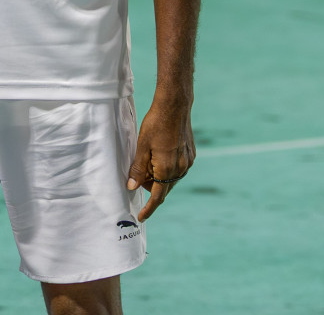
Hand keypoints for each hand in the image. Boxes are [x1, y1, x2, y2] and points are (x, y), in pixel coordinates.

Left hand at [125, 99, 194, 221]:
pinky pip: (178, 169)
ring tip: (148, 162)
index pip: (157, 196)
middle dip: (150, 186)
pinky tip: (159, 156)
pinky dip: (167, 169)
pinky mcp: (191, 155)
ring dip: (159, 177)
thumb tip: (132, 186)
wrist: (175, 107)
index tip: (141, 217)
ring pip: (171, 179)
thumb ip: (137, 168)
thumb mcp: (141, 146)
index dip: (148, 208)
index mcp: (166, 169)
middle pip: (163, 187)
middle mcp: (180, 169)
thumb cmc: (156, 124)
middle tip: (137, 174)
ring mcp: (188, 162)